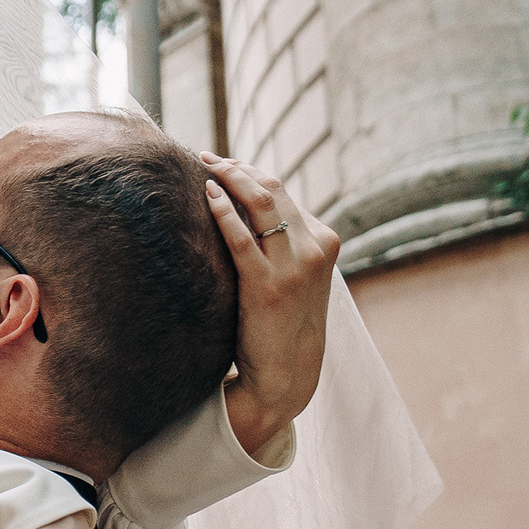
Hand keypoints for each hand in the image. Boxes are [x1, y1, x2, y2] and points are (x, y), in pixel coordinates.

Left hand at [201, 153, 339, 453]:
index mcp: (324, 241)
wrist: (288, 371)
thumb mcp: (296, 274)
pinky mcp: (267, 286)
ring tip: (204, 166)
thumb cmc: (283, 320)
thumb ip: (283, 243)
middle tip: (207, 157)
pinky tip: (207, 196)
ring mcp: (294, 267)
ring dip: (230, 178)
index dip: (250, 172)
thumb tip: (248, 209)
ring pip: (262, 203)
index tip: (223, 163)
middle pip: (272, 189)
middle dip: (237, 168)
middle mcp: (314, 248)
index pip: (282, 191)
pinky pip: (242, 238)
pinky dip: (224, 211)